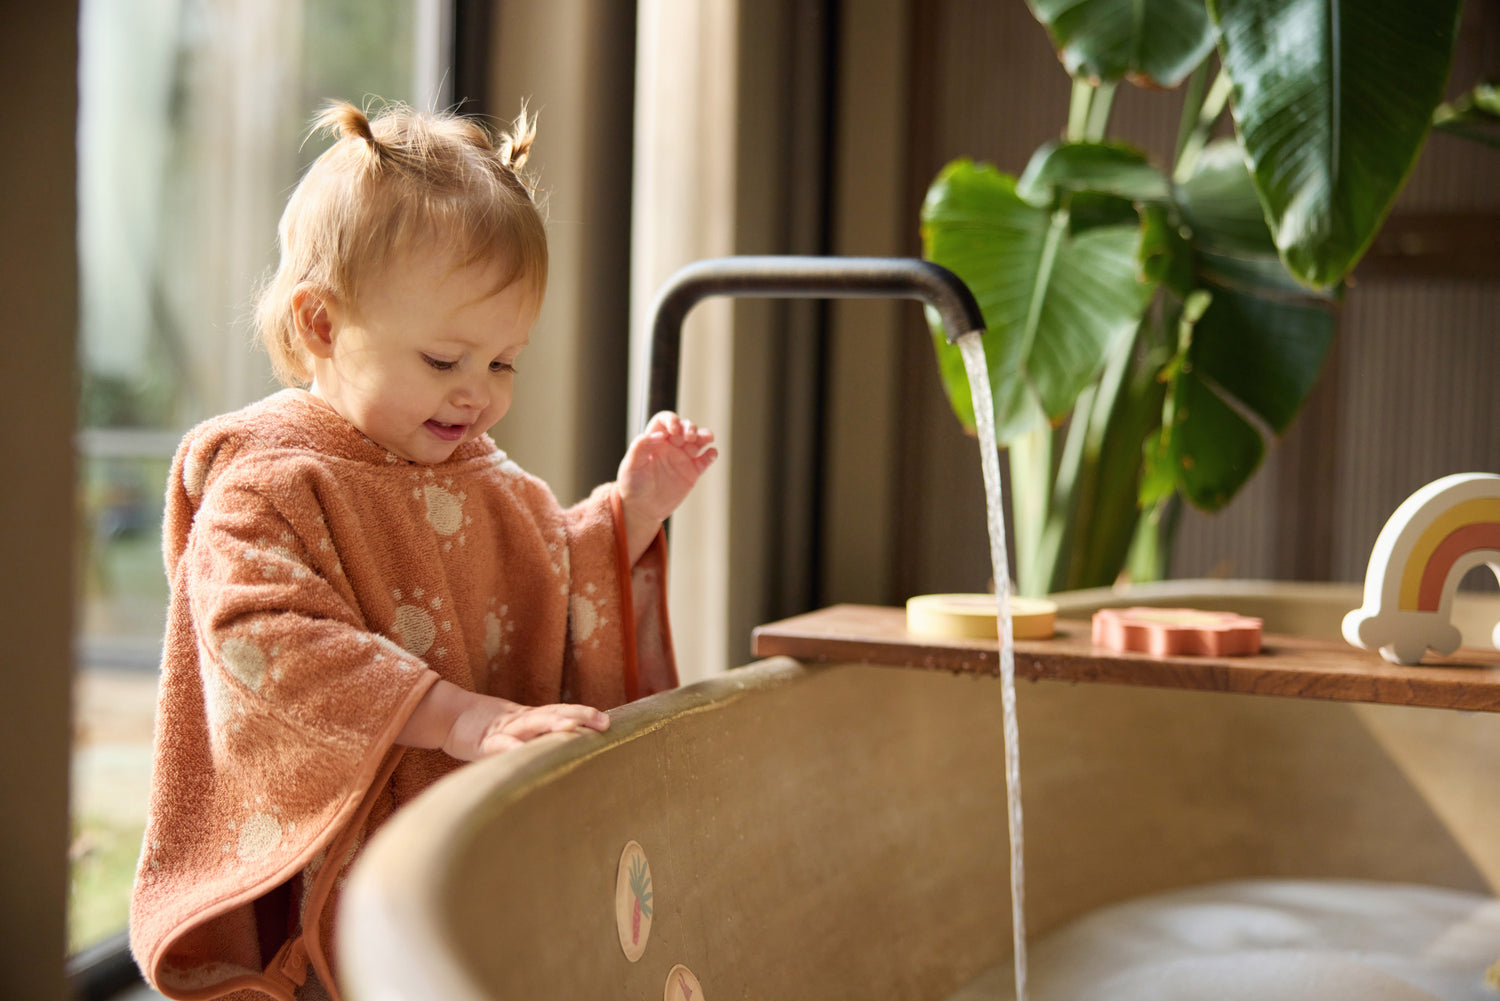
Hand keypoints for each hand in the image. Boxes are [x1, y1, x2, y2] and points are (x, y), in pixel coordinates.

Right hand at [399, 680, 609, 760]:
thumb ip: (537, 741)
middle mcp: (521, 721)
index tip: (609, 721)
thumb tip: (566, 754)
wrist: (448, 717)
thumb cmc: (486, 731)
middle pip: (554, 713)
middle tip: (604, 722)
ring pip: (532, 724)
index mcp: (531, 719)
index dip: (584, 715)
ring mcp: (503, 730)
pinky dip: (514, 748)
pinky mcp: (483, 743)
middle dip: (580, 716)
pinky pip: (501, 747)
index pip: (561, 713)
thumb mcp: (515, 735)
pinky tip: (526, 753)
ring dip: (553, 725)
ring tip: (573, 729)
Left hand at [618, 412, 717, 561]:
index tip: (674, 430)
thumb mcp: (631, 466)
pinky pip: (705, 459)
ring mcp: (683, 458)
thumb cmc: (632, 486)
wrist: (642, 509)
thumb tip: (660, 436)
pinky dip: (711, 454)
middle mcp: (670, 445)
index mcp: (654, 440)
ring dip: (704, 435)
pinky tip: (711, 454)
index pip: (665, 420)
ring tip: (706, 438)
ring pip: (698, 440)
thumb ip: (641, 447)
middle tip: (688, 438)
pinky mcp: (693, 472)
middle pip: (685, 426)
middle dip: (689, 427)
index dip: (672, 420)